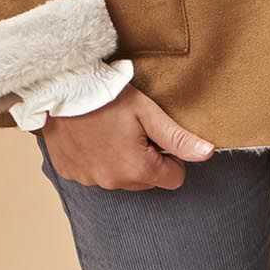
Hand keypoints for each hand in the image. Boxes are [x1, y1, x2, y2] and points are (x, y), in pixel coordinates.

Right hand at [39, 83, 214, 189]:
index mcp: (136, 170)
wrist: (61, 86)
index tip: (155, 135)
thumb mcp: (147, 111)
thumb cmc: (106, 95)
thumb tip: (208, 153)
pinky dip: (96, 158)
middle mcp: (112, 182)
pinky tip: (90, 135)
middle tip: (131, 128)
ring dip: (120, 160)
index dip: (170, 156)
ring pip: (119, 177)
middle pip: (146, 180)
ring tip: (109, 129)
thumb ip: (177, 137)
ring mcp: (88, 180)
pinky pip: (93, 173)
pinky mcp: (70, 173)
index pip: (173, 178)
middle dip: (145, 158)